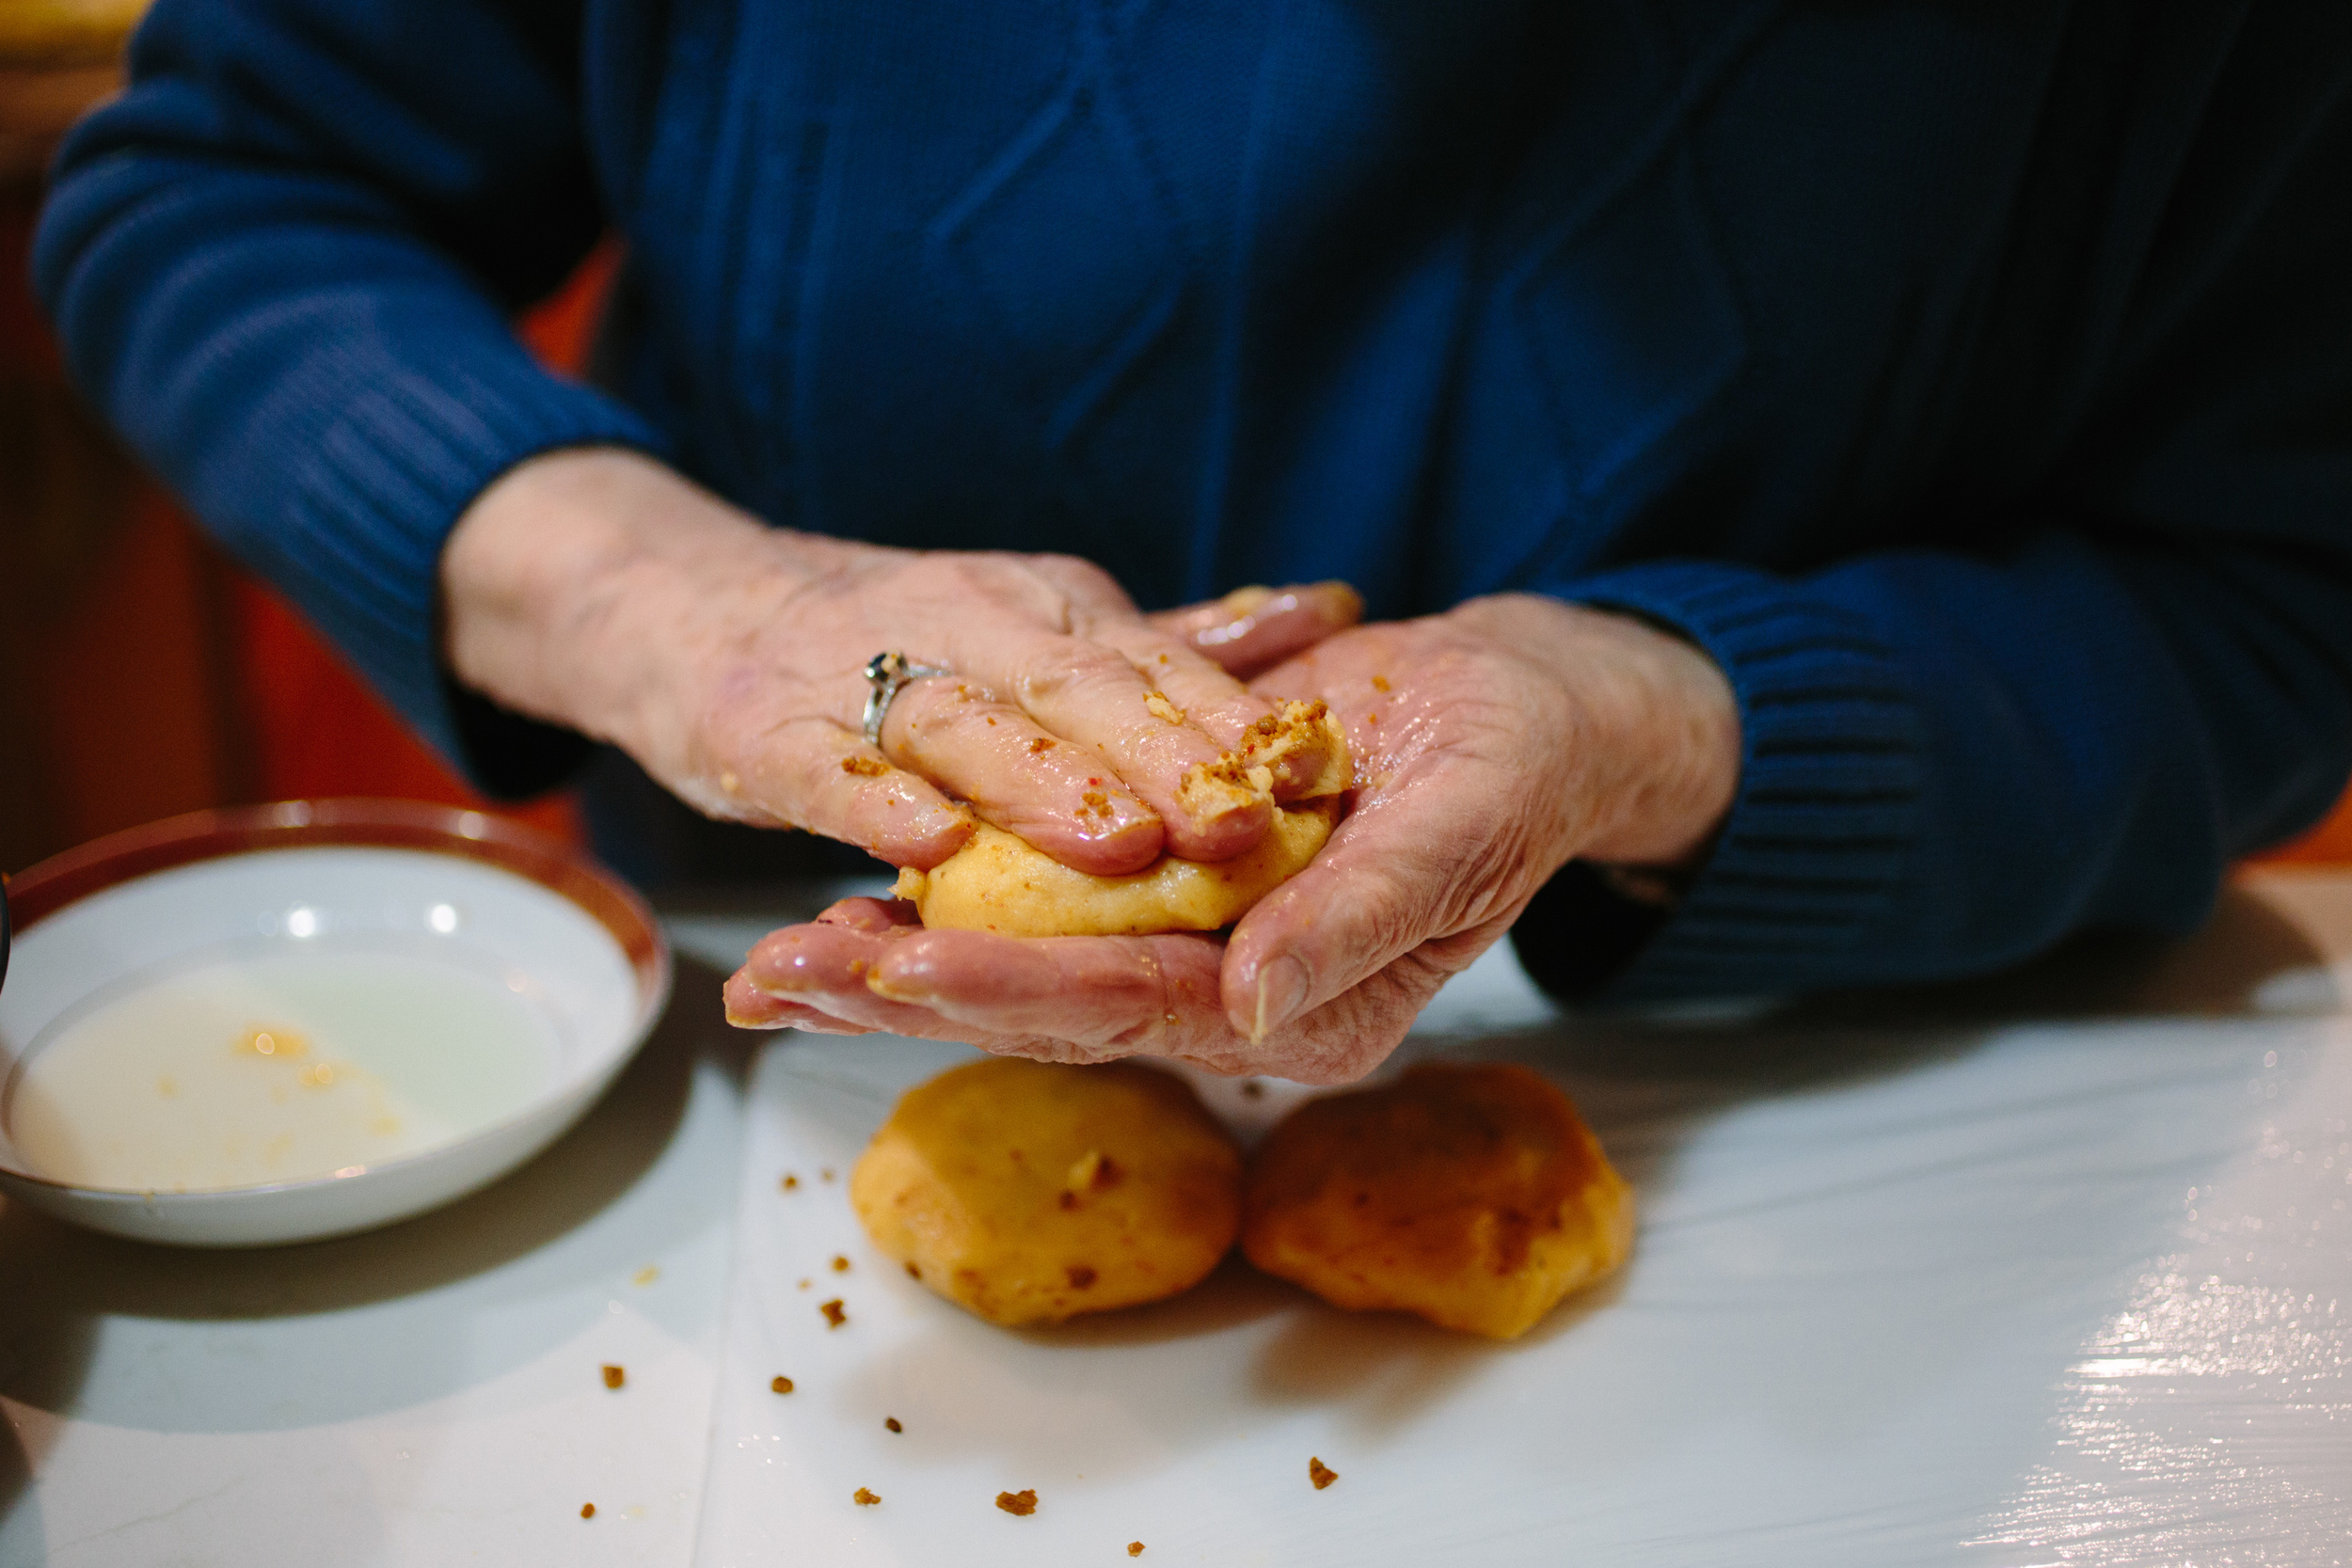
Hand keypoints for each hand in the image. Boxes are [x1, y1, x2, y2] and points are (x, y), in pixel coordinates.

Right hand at [441, 448, 1361, 871]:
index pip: (1156, 662)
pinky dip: (880, 806)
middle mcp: (969, 623)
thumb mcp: (1044, 625)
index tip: (1313, 776)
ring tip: (1117, 845)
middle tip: (1239, 825)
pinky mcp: (770, 726)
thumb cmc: (898, 637)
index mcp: (1048, 607)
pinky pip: (833, 768)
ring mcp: (864, 670)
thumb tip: (1327, 612)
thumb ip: (1175, 640)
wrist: (696, 603)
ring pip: (965, 725)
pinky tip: (930, 854)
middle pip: (1078, 688)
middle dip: (1163, 755)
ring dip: (1040, 785)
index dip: (1233, 720)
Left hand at [725, 594, 1739, 1081]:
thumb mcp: (1460, 829)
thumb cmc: (1516, 765)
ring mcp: (1191, 944)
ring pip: (1021, 964)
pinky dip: (945, 893)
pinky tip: (850, 895)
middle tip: (777, 980)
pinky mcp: (1159, 880)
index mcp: (1302, 1011)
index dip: (1007, 991)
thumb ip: (1360, 921)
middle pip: (1045, 1008)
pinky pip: (1038, 897)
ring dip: (898, 960)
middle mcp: (1230, 998)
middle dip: (908, 995)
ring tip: (772, 962)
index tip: (894, 971)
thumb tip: (1254, 1007)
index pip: (1131, 1009)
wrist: (1522, 709)